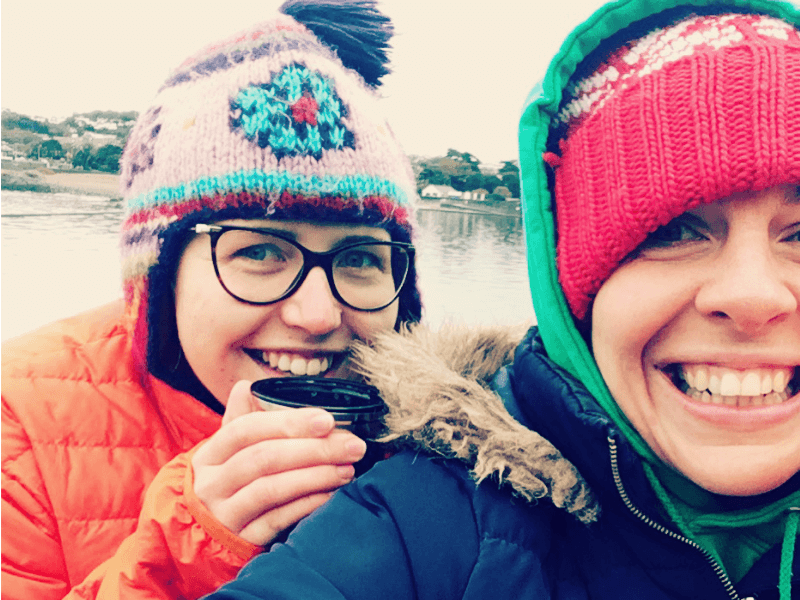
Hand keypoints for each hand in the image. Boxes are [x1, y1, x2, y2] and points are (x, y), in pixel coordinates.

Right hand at [191, 380, 366, 545]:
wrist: (199, 540)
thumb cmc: (223, 486)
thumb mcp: (224, 454)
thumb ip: (240, 420)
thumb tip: (245, 386)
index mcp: (210, 454)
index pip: (247, 429)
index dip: (288, 423)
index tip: (327, 420)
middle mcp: (211, 483)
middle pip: (264, 459)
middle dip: (314, 449)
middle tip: (353, 445)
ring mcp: (224, 514)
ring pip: (271, 490)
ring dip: (316, 476)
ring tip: (347, 469)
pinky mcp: (240, 541)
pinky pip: (276, 520)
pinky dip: (306, 505)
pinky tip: (331, 496)